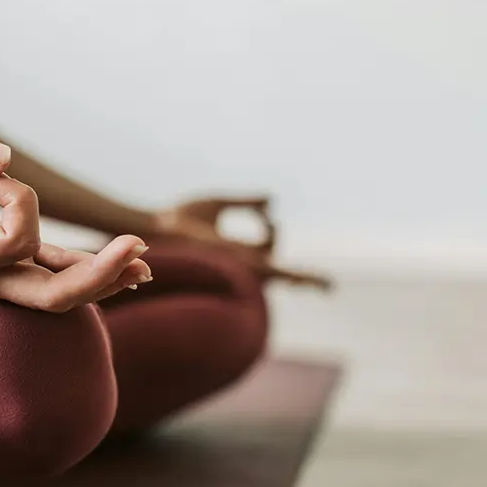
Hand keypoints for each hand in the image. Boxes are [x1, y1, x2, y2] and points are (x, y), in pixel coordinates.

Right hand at [0, 140, 152, 311]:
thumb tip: (1, 155)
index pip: (11, 241)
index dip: (18, 198)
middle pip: (48, 297)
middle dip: (96, 277)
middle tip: (137, 247)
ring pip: (59, 296)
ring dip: (105, 280)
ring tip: (146, 266)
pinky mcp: (12, 271)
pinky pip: (58, 280)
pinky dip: (94, 274)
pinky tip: (133, 270)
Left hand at [154, 195, 333, 291]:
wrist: (159, 227)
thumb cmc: (179, 218)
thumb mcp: (219, 205)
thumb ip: (246, 202)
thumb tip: (272, 199)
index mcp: (233, 250)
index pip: (264, 247)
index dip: (272, 229)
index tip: (267, 213)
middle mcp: (239, 262)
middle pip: (275, 266)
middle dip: (292, 265)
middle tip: (302, 261)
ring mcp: (243, 266)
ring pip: (282, 277)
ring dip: (305, 280)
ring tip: (326, 288)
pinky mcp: (244, 265)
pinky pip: (277, 274)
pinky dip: (299, 278)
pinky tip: (319, 285)